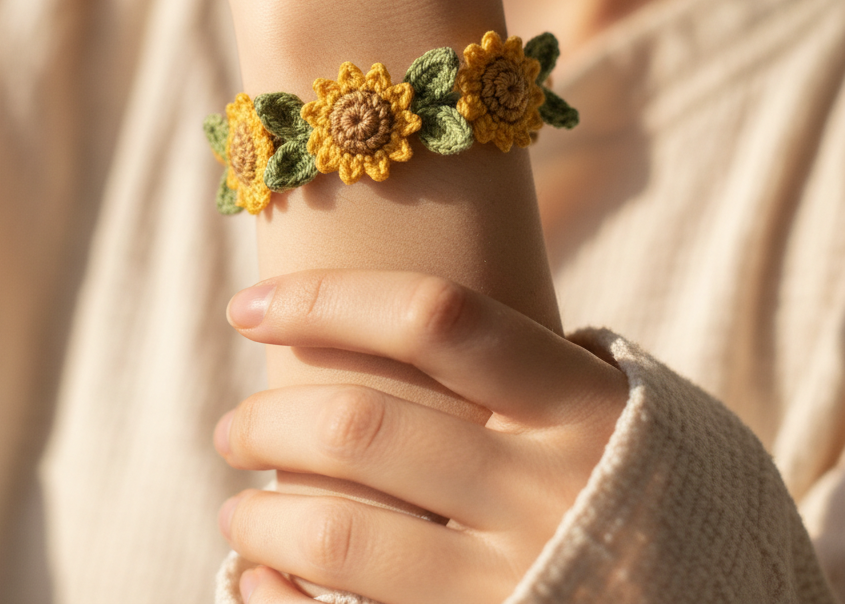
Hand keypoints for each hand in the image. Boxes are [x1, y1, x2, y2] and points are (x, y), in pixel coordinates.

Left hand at [214, 269, 627, 603]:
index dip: (326, 299)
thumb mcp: (609, 409)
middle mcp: (549, 489)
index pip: (432, 316)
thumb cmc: (639, 486)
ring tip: (239, 508)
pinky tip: (260, 578)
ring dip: (262, 515)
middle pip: (364, 425)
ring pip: (340, 534)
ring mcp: (519, 581)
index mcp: (577, 405)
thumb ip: (519, 367)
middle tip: (233, 427)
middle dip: (270, 419)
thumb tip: (382, 312)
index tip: (249, 310)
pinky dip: (281, 602)